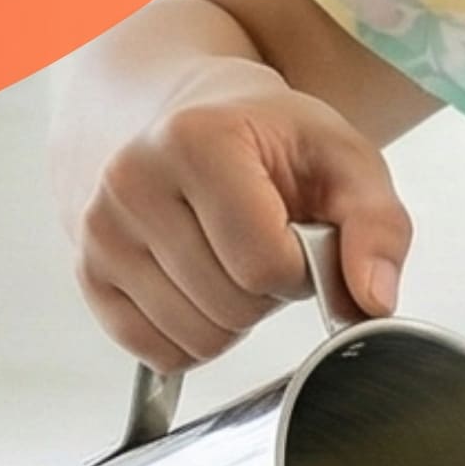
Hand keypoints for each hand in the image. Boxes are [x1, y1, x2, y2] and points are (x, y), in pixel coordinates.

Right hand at [76, 68, 412, 369]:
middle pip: (230, 307)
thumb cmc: (263, 135)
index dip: (302, 268)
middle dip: (268, 292)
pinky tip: (201, 285)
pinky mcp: (88, 273)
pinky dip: (193, 337)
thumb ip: (377, 224)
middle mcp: (132, 182)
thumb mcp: (340, 156)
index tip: (298, 233)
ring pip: (195, 339)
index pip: (266, 265)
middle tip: (265, 243)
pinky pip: (157, 354)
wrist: (179, 111)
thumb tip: (373, 300)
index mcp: (196, 141)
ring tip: (231, 259)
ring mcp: (100, 231)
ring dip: (233, 318)